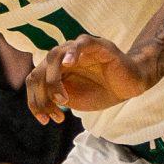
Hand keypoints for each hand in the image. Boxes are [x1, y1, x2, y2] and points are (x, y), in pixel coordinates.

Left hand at [25, 34, 151, 118]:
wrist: (129, 86)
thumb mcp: (74, 100)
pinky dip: (72, 52)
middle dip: (42, 97)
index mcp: (54, 69)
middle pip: (39, 70)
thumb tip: (40, 98)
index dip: (34, 101)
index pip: (34, 79)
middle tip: (56, 115)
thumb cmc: (102, 91)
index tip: (44, 120)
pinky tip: (69, 64)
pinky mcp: (97, 45)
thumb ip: (55, 96)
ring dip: (53, 81)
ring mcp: (78, 49)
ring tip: (63, 99)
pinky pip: (81, 43)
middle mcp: (62, 57)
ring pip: (54, 56)